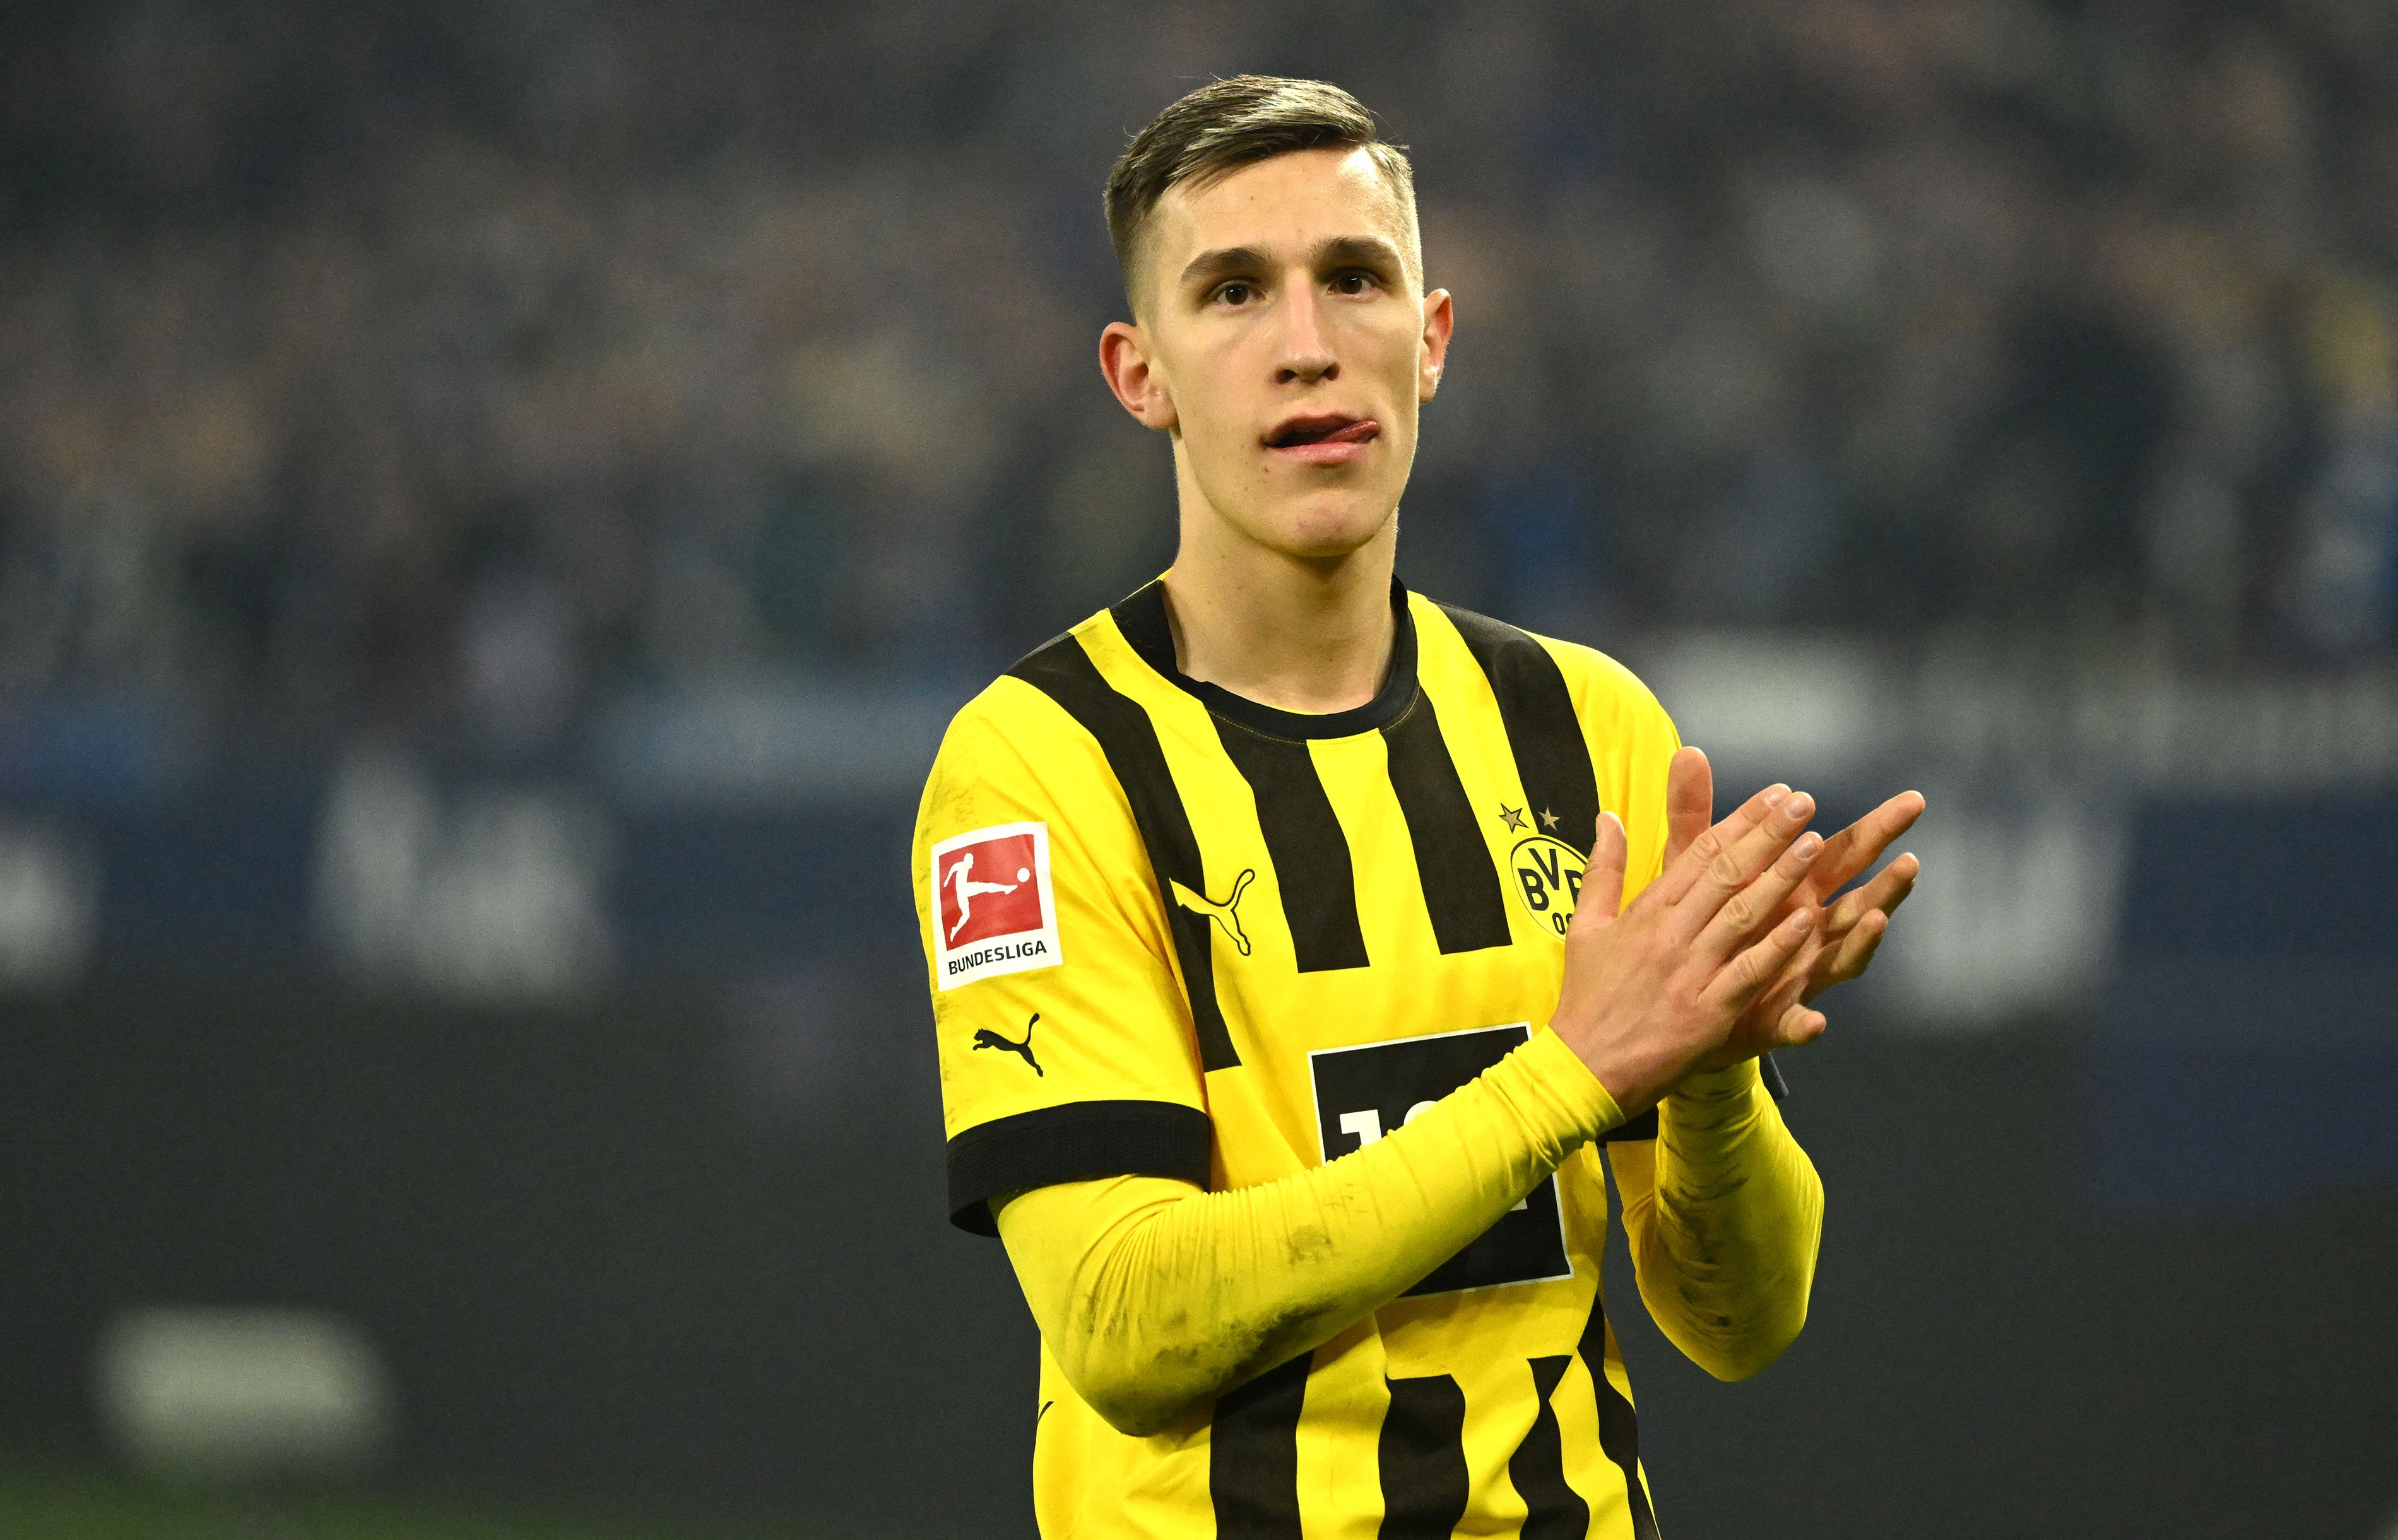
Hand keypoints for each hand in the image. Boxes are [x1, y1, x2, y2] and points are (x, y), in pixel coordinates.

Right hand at [1547, 767, 1827, 1117]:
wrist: (1583, 1067)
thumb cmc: (1588, 998)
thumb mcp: (1585, 927)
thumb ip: (1603, 870)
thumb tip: (1608, 817)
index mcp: (1645, 912)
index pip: (1699, 854)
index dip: (1740, 821)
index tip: (1774, 795)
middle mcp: (1669, 934)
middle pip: (1725, 874)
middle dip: (1768, 835)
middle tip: (1803, 803)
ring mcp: (1690, 972)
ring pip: (1741, 915)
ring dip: (1780, 878)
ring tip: (1815, 845)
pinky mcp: (1707, 1011)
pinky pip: (1748, 972)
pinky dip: (1776, 947)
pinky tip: (1805, 921)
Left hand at [1660, 748, 1923, 1070]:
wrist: (1670, 1000)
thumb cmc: (1698, 925)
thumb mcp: (1691, 866)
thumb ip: (1694, 814)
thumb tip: (1687, 751)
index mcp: (1793, 893)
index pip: (1841, 854)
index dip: (1877, 829)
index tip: (1914, 800)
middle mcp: (1806, 934)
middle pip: (1858, 904)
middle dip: (1888, 883)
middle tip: (1913, 859)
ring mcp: (1796, 977)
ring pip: (1840, 960)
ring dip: (1860, 944)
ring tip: (1877, 922)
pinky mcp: (1769, 1020)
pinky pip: (1792, 1026)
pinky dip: (1803, 1024)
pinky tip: (1814, 1022)